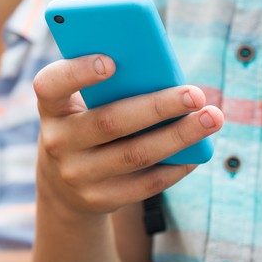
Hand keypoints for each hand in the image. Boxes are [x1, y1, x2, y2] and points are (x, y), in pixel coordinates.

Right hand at [33, 54, 223, 218]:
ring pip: (135, 155)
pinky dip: (175, 166)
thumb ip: (108, 89)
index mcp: (51, 108)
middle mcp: (56, 142)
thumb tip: (166, 77)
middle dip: (157, 107)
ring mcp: (76, 175)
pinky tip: (197, 152)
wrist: (62, 185)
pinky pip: (145, 184)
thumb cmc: (84, 126)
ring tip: (211, 119)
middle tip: (196, 94)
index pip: (50, 85)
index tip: (111, 61)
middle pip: (110, 122)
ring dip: (178, 136)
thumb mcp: (80, 106)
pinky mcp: (98, 200)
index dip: (77, 73)